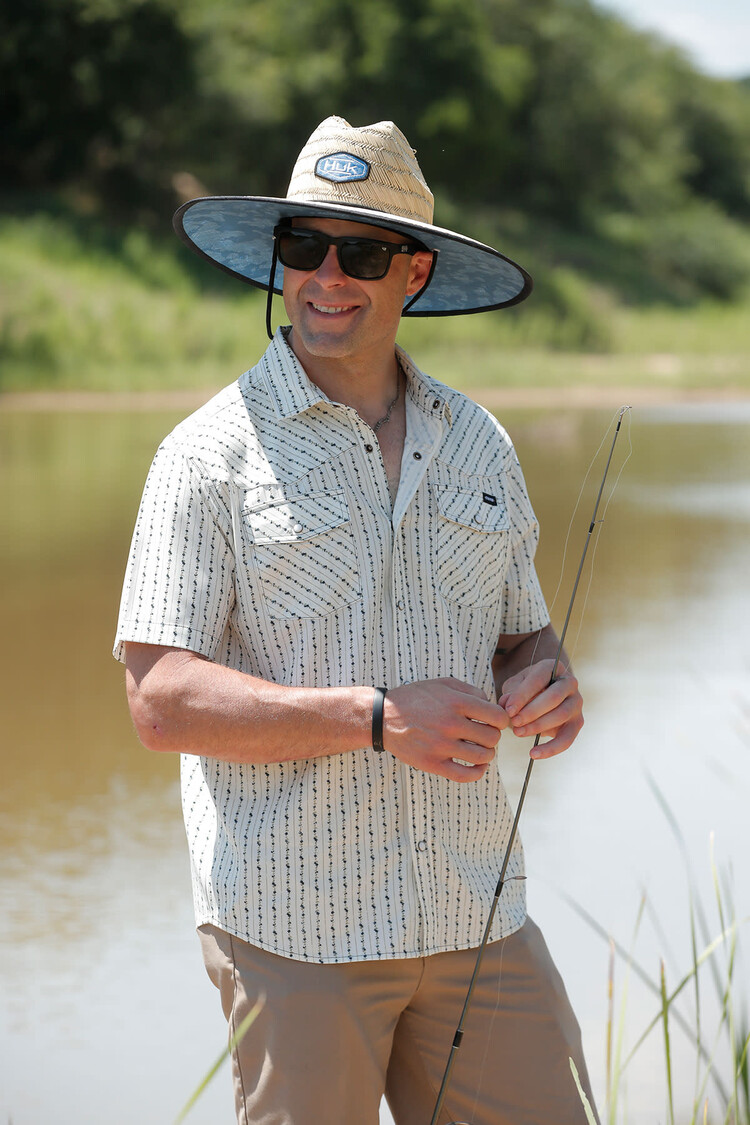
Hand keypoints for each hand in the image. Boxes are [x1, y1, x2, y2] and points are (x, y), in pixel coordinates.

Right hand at [383, 678, 508, 782]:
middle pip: (493, 738)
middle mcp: (450, 724)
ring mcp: (441, 745)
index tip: (496, 722)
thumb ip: (471, 691)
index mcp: (456, 702)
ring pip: (483, 757)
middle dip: (493, 736)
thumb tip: (492, 706)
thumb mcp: (443, 684)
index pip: (498, 717)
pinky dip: (478, 772)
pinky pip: (466, 775)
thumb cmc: (416, 698)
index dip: (502, 721)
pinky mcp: (432, 763)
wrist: (383, 717)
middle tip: (484, 734)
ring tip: (480, 749)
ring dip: (487, 753)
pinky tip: (477, 765)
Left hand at [498, 659, 582, 759]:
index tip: (509, 709)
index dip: (523, 694)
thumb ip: (510, 693)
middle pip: (553, 697)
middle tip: (513, 722)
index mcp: (553, 667)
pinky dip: (550, 749)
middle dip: (531, 711)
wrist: (541, 697)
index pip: (539, 678)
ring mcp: (576, 702)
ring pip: (560, 715)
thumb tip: (507, 705)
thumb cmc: (525, 690)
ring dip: (537, 726)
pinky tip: (533, 754)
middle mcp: (569, 683)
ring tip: (518, 732)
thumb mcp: (514, 686)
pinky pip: (567, 739)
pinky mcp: (577, 722)